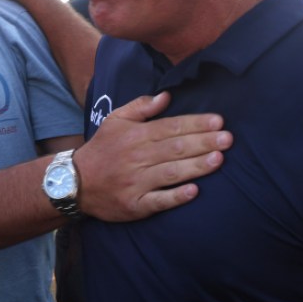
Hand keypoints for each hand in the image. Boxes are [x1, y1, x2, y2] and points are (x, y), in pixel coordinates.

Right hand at [73, 93, 231, 221]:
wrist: (74, 183)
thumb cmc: (102, 150)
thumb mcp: (115, 120)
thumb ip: (141, 107)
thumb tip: (167, 96)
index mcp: (136, 135)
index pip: (171, 127)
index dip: (196, 124)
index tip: (219, 121)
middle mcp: (138, 158)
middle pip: (175, 148)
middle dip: (203, 143)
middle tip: (228, 139)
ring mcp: (137, 182)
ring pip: (171, 173)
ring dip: (196, 166)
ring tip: (219, 159)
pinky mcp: (135, 205)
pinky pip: (158, 201)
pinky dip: (176, 197)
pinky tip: (193, 191)